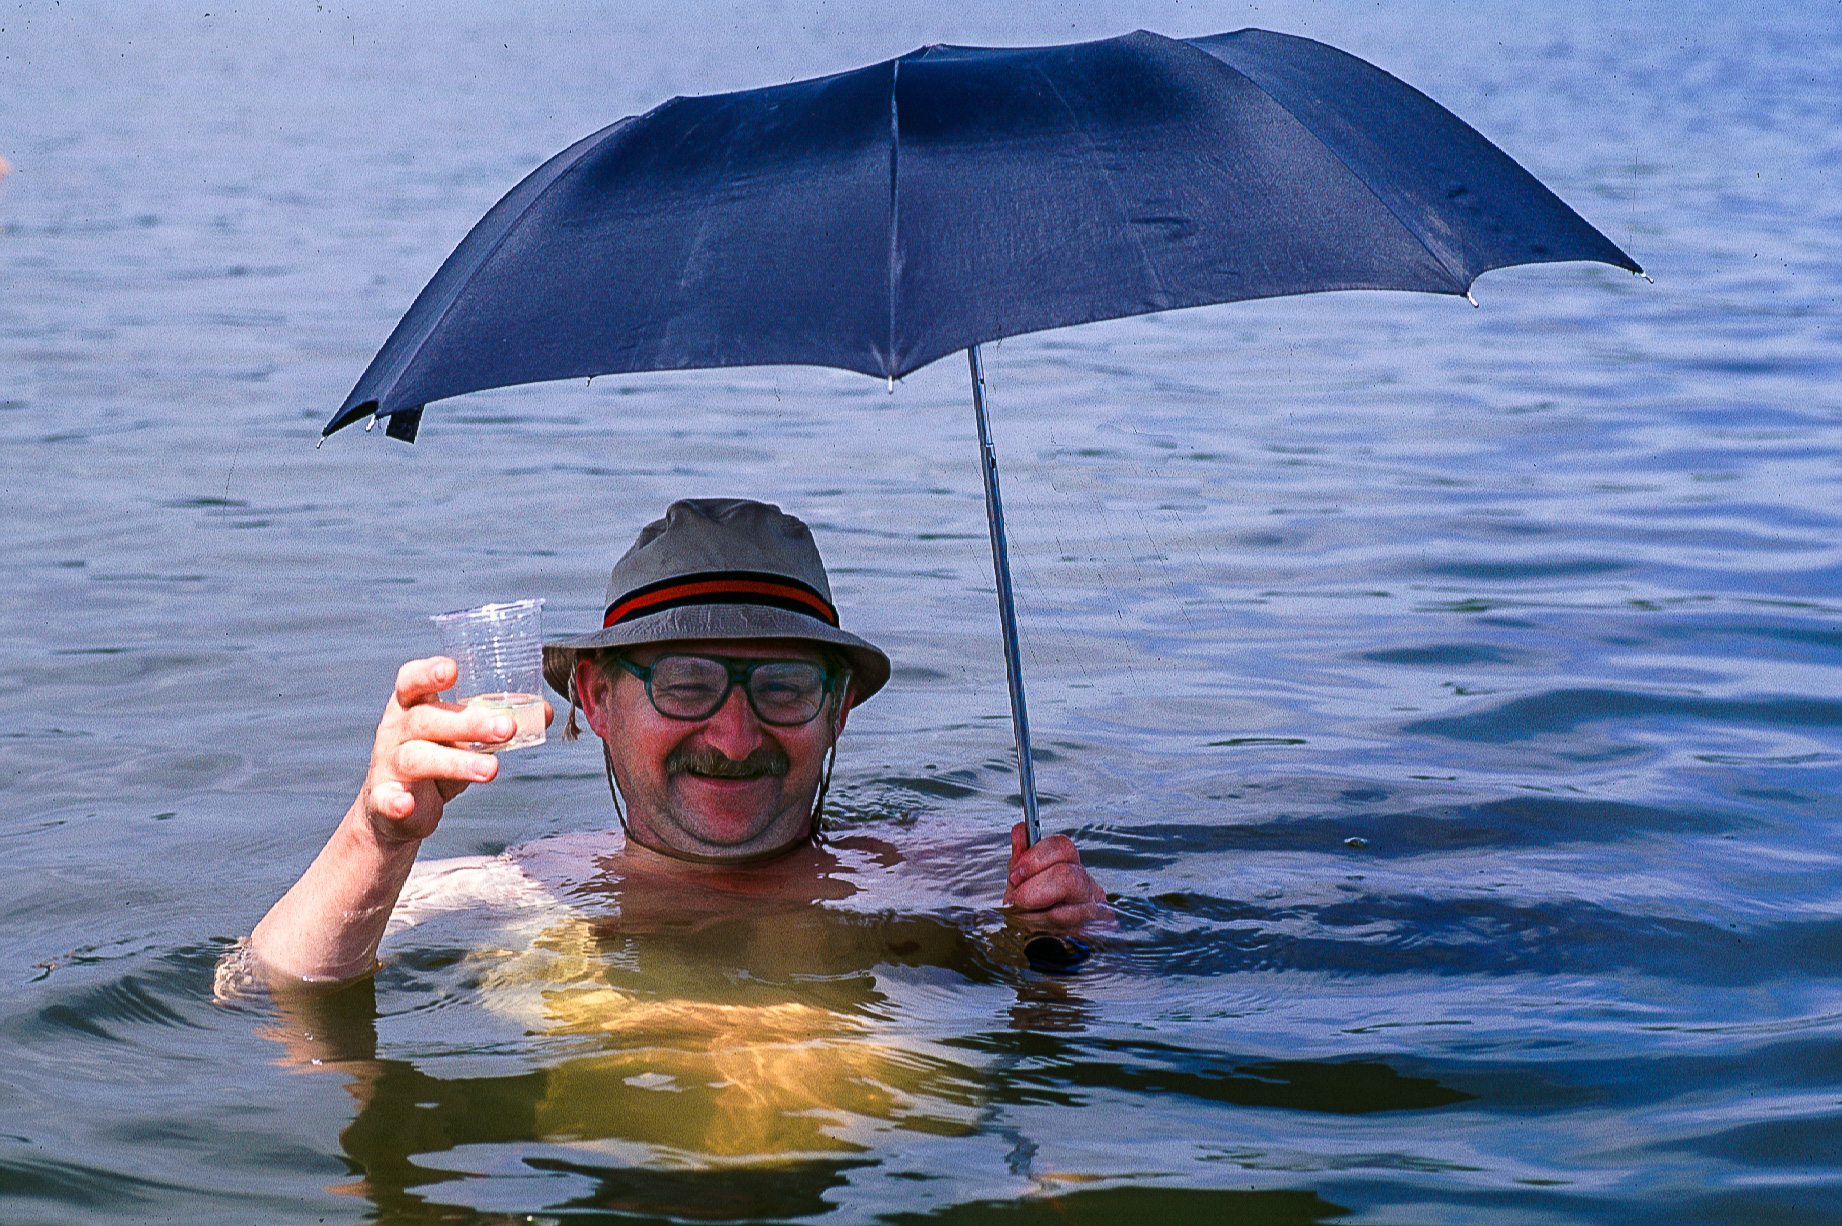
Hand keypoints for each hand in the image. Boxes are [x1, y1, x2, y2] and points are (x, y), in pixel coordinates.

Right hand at [356, 656, 550, 844]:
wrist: (398, 808)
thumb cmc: (435, 757)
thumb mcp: (465, 738)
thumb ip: (497, 723)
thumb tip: (544, 711)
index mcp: (412, 706)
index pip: (411, 681)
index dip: (428, 673)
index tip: (452, 670)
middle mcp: (396, 730)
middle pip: (426, 720)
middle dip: (468, 723)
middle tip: (506, 729)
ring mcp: (388, 764)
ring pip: (417, 758)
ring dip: (456, 763)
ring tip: (491, 769)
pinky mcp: (384, 798)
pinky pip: (387, 799)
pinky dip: (396, 802)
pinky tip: (408, 805)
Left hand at [1004, 822, 1108, 927]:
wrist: (1044, 937)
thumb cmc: (1034, 903)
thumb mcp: (1022, 878)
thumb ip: (1021, 856)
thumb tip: (1020, 830)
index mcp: (1068, 862)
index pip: (1062, 846)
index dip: (1036, 858)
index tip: (1015, 874)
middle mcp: (1086, 881)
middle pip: (1068, 876)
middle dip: (1033, 890)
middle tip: (1015, 899)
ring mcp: (1095, 906)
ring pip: (1068, 909)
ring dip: (1036, 915)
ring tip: (1022, 916)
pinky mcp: (1098, 929)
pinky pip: (1071, 930)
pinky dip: (1046, 929)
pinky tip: (1038, 927)